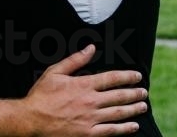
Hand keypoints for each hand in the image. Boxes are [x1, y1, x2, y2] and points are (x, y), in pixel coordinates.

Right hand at [25, 45, 147, 136]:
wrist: (33, 118)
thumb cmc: (42, 94)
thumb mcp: (55, 71)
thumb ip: (75, 60)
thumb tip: (90, 48)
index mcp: (84, 84)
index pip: (111, 78)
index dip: (127, 77)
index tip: (137, 76)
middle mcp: (91, 101)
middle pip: (118, 96)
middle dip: (133, 93)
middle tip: (144, 92)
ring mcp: (91, 118)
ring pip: (118, 113)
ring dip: (133, 109)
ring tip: (143, 106)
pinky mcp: (88, 133)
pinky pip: (111, 131)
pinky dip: (124, 129)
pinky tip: (133, 126)